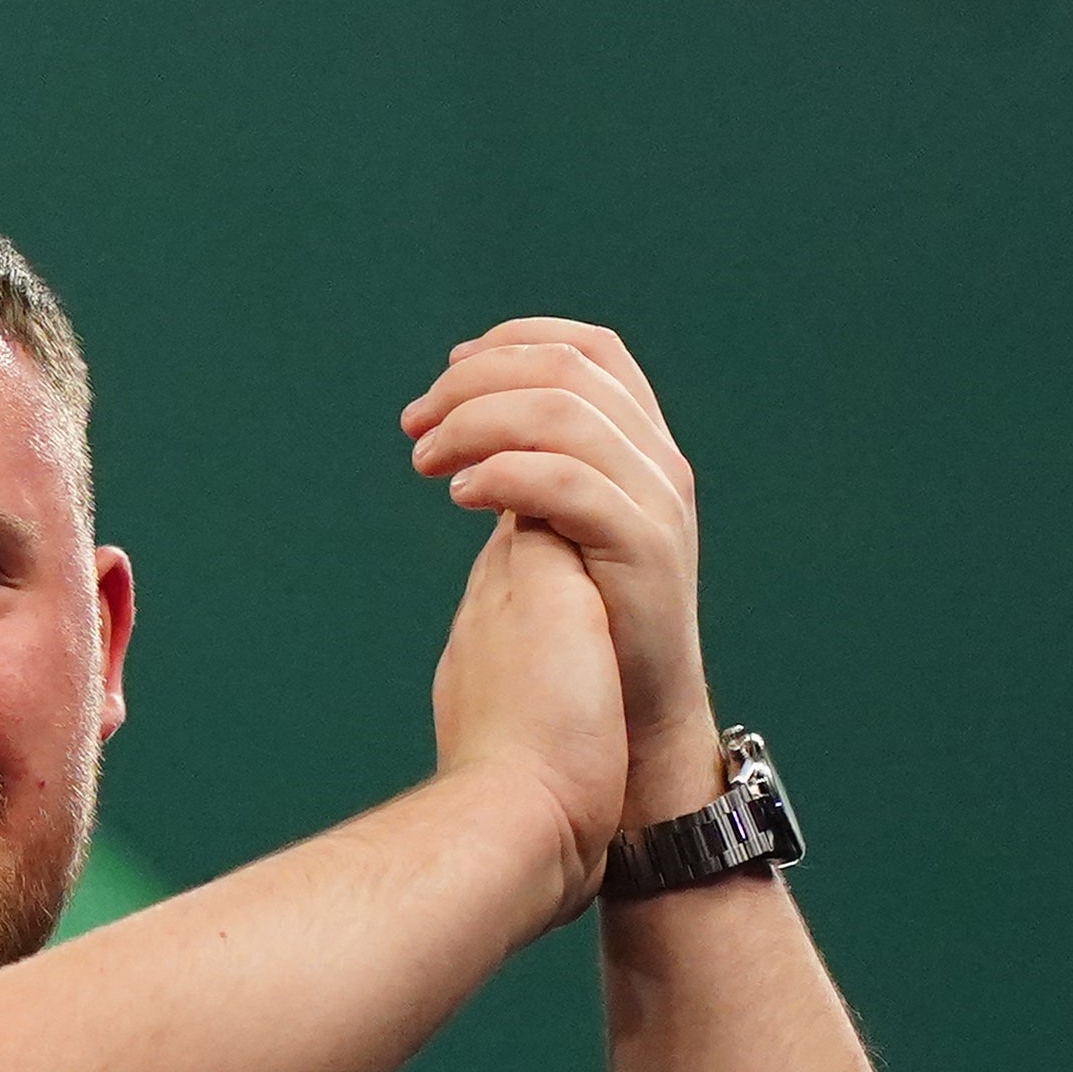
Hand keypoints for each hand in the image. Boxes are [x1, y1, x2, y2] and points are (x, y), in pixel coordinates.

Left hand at [403, 320, 722, 829]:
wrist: (633, 730)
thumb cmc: (584, 642)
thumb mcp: (556, 539)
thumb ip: (527, 480)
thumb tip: (468, 436)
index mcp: (639, 449)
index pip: (590, 351)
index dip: (516, 341)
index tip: (447, 371)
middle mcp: (657, 464)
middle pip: (566, 373)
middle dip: (476, 385)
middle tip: (415, 426)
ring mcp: (656, 505)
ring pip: (563, 416)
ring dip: (477, 425)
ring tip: (426, 462)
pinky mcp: (643, 553)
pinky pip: (567, 485)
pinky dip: (504, 475)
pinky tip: (460, 496)